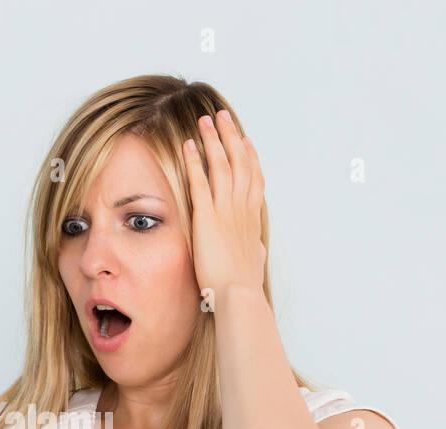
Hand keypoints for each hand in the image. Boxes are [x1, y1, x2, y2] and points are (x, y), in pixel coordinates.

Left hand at [180, 110, 266, 306]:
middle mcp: (241, 207)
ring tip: (204, 120)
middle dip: (230, 136)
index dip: (249, 156)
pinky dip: (193, 162)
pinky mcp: (206, 217)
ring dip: (212, 140)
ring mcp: (225, 210)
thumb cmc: (244, 284)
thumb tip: (258, 249)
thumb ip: (254, 249)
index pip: (254, 178)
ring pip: (220, 165)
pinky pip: (199, 182)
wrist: (238, 294)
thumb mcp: (255, 261)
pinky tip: (187, 145)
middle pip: (238, 162)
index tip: (245, 140)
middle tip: (222, 116)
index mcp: (252, 217)